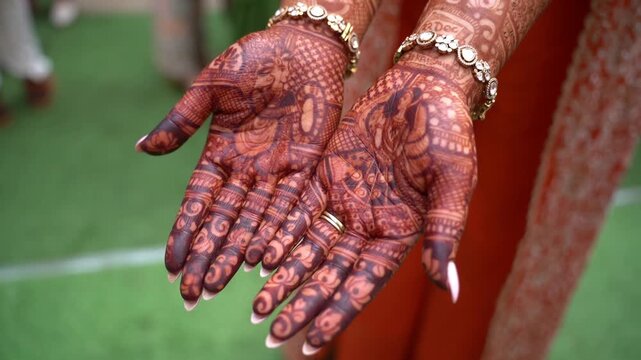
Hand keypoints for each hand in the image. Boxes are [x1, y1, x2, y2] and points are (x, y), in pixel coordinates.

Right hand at [136, 20, 348, 305]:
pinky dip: (279, 232)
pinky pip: (292, 205)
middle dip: (209, 257)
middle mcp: (248, 170)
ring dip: (238, 253)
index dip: (185, 233)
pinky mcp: (307, 166)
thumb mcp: (211, 87)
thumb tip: (141, 149)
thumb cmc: (254, 59)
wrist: (302, 46)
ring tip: (220, 285)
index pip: (199, 202)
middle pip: (225, 221)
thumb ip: (183, 120)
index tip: (171, 266)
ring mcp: (277, 171)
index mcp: (221, 153)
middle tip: (193, 293)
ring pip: (255, 221)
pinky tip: (264, 260)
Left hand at [250, 56, 477, 352]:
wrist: (423, 86)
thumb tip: (447, 288)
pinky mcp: (326, 176)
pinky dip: (278, 232)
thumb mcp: (452, 180)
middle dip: (301, 302)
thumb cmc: (448, 131)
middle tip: (269, 330)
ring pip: (307, 246)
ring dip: (283, 275)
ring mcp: (346, 201)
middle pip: (329, 272)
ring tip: (257, 304)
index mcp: (400, 232)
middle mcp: (369, 224)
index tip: (309, 341)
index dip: (337, 312)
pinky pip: (297, 209)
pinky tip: (256, 255)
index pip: (363, 282)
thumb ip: (443, 230)